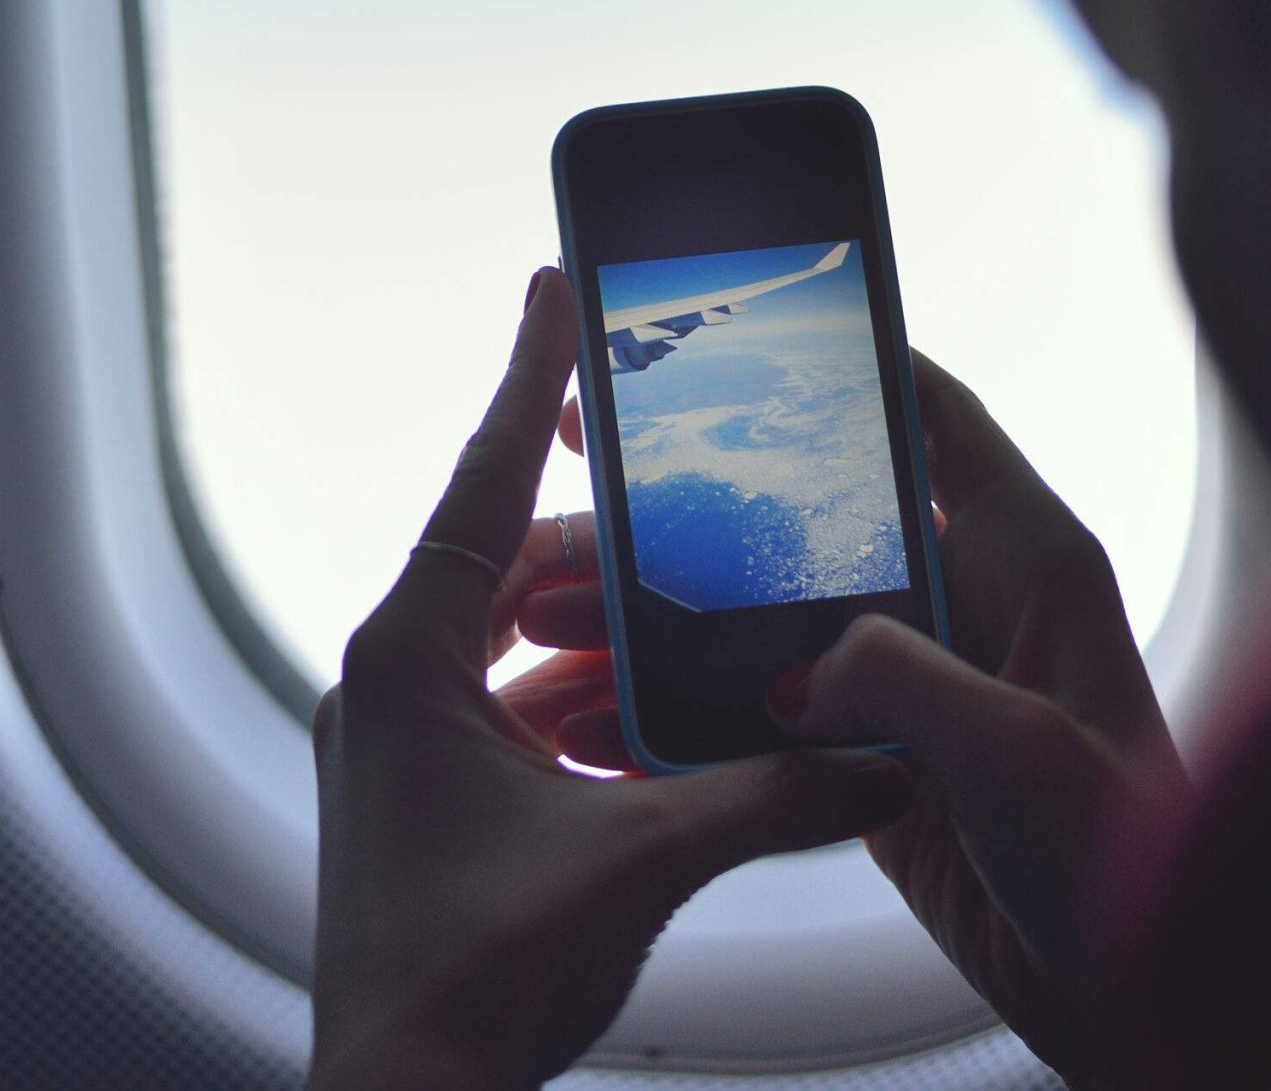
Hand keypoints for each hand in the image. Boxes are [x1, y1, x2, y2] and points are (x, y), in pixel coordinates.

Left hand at [307, 268, 914, 1090]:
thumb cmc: (469, 983)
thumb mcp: (641, 866)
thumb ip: (768, 799)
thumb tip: (881, 758)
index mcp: (411, 658)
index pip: (485, 481)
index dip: (529, 379)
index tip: (553, 287)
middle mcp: (388, 681)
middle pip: (513, 564)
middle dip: (607, 545)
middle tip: (686, 509)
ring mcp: (395, 741)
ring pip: (511, 642)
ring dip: (597, 636)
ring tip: (686, 620)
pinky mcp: (416, 795)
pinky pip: (504, 708)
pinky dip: (576, 703)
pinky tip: (646, 724)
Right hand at [523, 355, 1185, 1080]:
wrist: (1138, 991)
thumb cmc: (1133, 863)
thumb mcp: (1020, 750)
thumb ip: (903, 677)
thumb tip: (803, 663)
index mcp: (1029, 560)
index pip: (933, 418)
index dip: (843, 362)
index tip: (738, 331)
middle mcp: (970, 602)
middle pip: (804, 517)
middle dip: (688, 509)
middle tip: (591, 484)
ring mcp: (919, 681)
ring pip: (760, 619)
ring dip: (659, 622)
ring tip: (555, 617)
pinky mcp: (879, 758)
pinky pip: (758, 715)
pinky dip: (679, 715)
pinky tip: (604, 722)